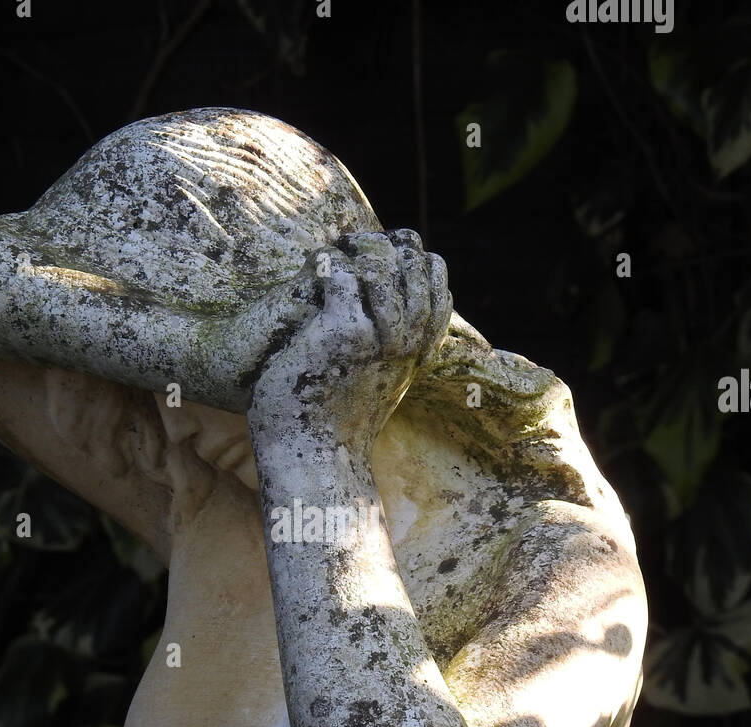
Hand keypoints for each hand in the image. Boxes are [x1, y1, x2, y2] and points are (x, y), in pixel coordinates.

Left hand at [248, 229, 451, 451]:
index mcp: (417, 355)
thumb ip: (389, 355)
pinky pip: (340, 276)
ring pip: (382, 266)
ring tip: (336, 252)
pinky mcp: (341, 334)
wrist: (311, 459)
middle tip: (358, 243)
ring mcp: (375, 338)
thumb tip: (389, 336)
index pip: (439, 291)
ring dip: (357, 250)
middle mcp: (403, 344)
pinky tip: (313, 272)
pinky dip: (325, 265)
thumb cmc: (336, 423)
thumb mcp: (377, 385)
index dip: (419, 264)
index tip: (391, 256)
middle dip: (390, 246)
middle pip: (417, 269)